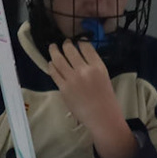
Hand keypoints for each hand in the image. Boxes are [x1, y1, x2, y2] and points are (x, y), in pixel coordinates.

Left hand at [48, 40, 135, 157]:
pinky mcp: (63, 88)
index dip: (79, 40)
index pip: (86, 46)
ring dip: (54, 51)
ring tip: (53, 47)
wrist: (102, 116)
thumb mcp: (104, 76)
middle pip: (70, 49)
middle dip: (66, 44)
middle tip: (64, 43)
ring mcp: (73, 79)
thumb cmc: (106, 98)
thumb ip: (93, 65)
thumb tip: (80, 56)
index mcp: (98, 66)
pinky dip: (51, 65)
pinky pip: (54, 72)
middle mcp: (85, 70)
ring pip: (59, 59)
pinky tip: (51, 63)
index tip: (76, 40)